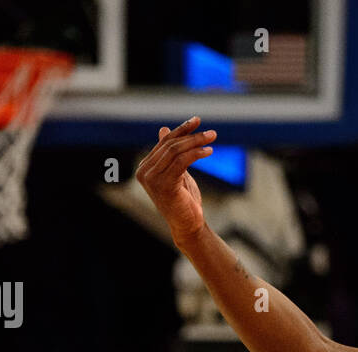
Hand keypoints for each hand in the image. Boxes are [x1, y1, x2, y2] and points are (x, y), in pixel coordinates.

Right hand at [135, 116, 217, 244]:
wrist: (187, 225)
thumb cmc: (183, 200)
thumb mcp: (177, 172)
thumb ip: (170, 153)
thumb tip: (164, 129)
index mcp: (145, 168)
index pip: (164, 143)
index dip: (181, 130)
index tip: (196, 120)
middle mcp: (144, 172)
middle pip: (170, 145)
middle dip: (192, 135)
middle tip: (211, 133)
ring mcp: (152, 179)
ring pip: (176, 151)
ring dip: (196, 143)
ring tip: (212, 139)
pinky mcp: (164, 184)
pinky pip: (182, 161)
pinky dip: (196, 154)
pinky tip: (209, 152)